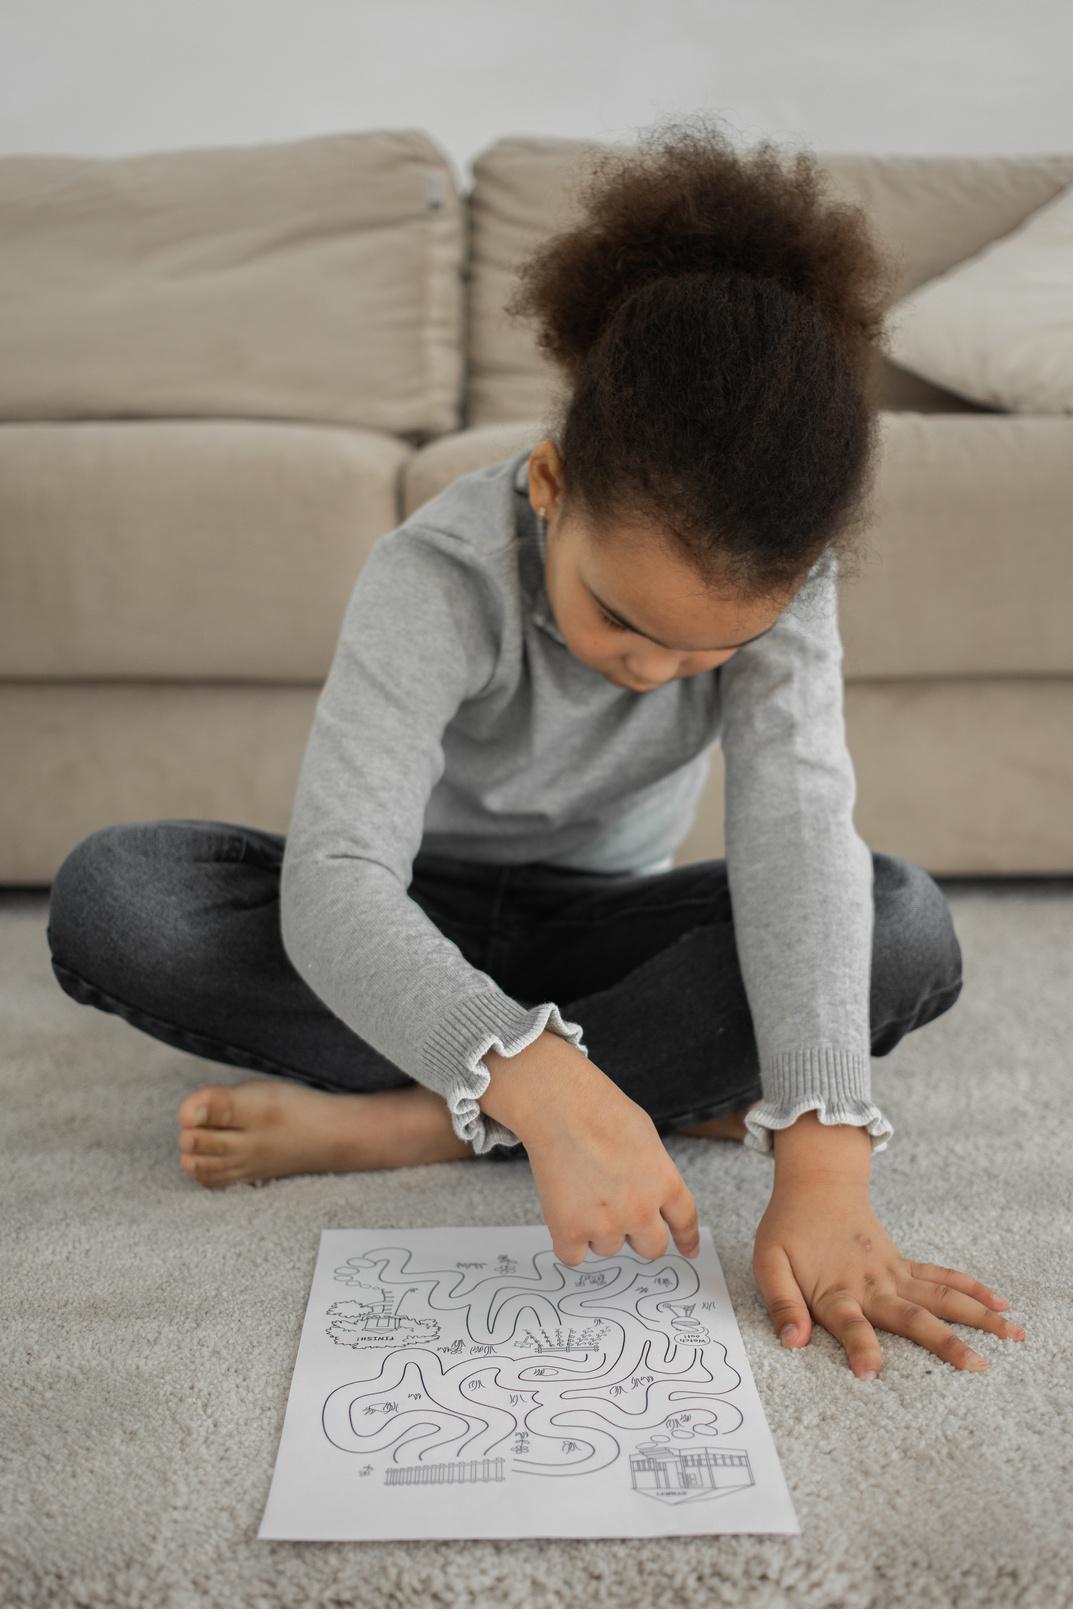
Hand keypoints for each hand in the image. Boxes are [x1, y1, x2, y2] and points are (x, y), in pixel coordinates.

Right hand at [478, 1031, 698, 1266]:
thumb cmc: (599, 1109)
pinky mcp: (570, 1229)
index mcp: (665, 1182)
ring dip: (597, 1230)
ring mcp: (606, 1223)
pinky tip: (563, 1211)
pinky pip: (573, 1256)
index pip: (685, 1221)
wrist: (558, 1104)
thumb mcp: (646, 1137)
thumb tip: (650, 1198)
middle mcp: (641, 1209)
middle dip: (638, 1236)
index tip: (688, 1251)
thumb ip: (654, 1174)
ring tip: (581, 1189)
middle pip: (651, 1248)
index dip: (687, 1239)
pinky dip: (568, 1240)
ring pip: (608, 1248)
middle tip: (617, 1213)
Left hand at [753, 1112, 1024, 1378]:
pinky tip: (999, 1304)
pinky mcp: (902, 1265)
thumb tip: (792, 1342)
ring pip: (940, 1298)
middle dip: (945, 1343)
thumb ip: (781, 1303)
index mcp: (835, 1290)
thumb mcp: (768, 1262)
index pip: (849, 1325)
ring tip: (1011, 1335)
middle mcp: (871, 1285)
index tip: (869, 1374)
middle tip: (976, 1366)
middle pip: (912, 1317)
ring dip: (976, 1317)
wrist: (816, 1184)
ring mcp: (892, 1274)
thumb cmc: (788, 1227)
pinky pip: (941, 1278)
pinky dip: (971, 1289)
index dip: (858, 1348)